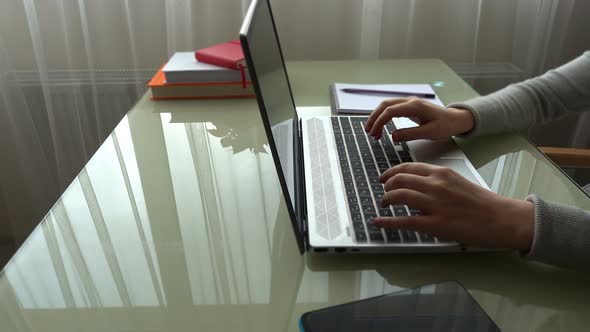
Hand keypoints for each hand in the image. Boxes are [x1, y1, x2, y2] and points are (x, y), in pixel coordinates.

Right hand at [364, 97, 474, 140]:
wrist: (455, 119)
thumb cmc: (445, 125)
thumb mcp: (429, 133)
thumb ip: (410, 134)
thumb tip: (393, 136)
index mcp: (414, 106)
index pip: (390, 111)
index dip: (379, 122)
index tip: (374, 133)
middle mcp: (410, 101)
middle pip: (384, 105)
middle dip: (374, 118)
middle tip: (369, 132)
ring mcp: (409, 103)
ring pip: (386, 106)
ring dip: (377, 117)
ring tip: (373, 132)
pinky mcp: (409, 107)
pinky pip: (391, 109)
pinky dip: (383, 117)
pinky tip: (381, 127)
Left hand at [374, 163, 533, 250]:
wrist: (501, 218)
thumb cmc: (483, 203)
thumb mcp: (459, 182)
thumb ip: (439, 182)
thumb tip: (420, 186)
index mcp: (441, 173)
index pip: (408, 167)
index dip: (392, 172)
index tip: (385, 177)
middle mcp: (435, 185)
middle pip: (399, 179)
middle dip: (387, 185)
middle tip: (384, 191)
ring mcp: (434, 204)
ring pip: (398, 196)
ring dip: (386, 200)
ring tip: (384, 204)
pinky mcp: (435, 224)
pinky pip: (403, 221)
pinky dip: (387, 221)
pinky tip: (378, 222)